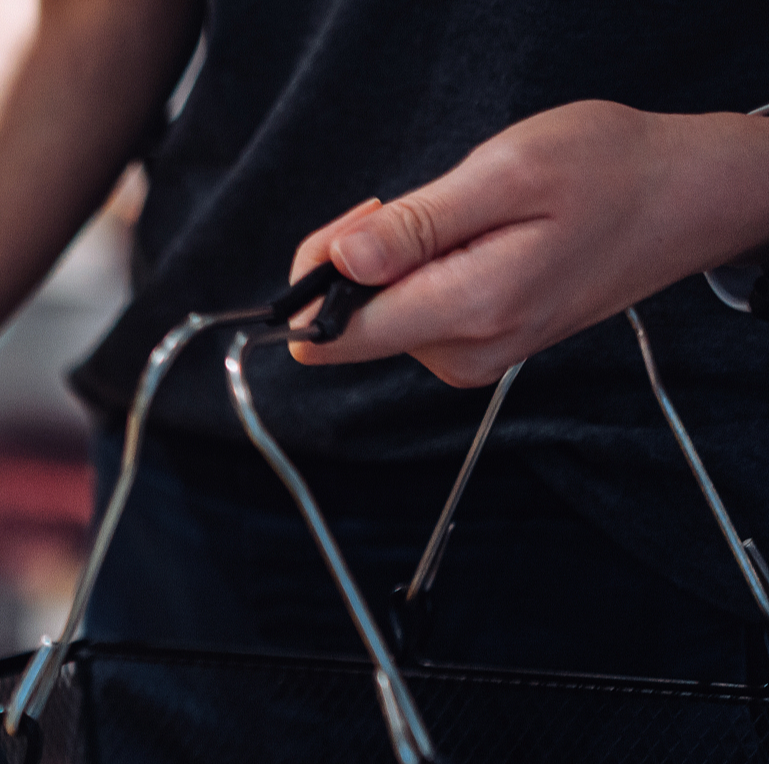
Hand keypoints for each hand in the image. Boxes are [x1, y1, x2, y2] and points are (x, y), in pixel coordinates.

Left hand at [291, 101, 768, 385]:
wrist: (683, 199)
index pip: (333, 336)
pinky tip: (471, 239)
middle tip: (408, 204)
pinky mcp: (478, 346)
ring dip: (395, 262)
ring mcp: (472, 356)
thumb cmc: (609, 171)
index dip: (317, 279)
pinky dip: (421, 272)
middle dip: (356, 261)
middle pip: (348, 327)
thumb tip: (340, 262)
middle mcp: (464, 352)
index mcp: (468, 312)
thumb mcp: (508, 172)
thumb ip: (417, 226)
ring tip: (461, 218)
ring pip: (379, 319)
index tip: (357, 227)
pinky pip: (413, 314)